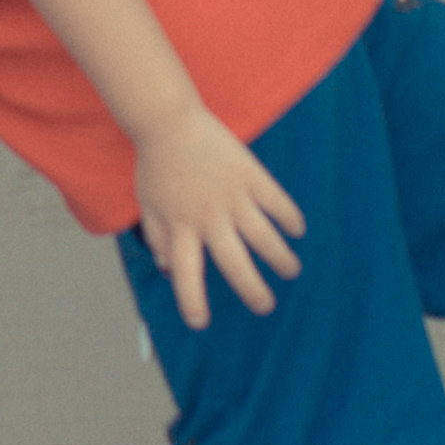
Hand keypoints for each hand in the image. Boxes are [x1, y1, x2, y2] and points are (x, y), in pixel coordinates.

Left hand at [124, 107, 303, 332]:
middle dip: (254, 291)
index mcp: (180, 228)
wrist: (168, 121)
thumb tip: (167, 268)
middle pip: (235, 265)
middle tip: (265, 306)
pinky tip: (297, 231)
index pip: (186, 276)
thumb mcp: (148, 205)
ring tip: (291, 271)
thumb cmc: (156, 165)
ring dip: (281, 259)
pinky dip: (290, 219)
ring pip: (264, 239)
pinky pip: (278, 203)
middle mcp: (208, 219)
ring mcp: (232, 198)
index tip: (201, 322)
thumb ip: (157, 237)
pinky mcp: (251, 176)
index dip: (193, 303)